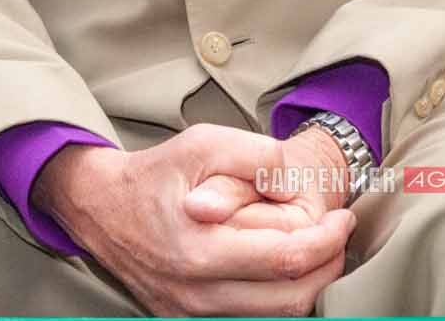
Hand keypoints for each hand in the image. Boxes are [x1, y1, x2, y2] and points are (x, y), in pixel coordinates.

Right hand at [34, 126, 353, 315]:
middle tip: (338, 236)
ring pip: (274, 317)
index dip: (328, 241)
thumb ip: (257, 157)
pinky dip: (278, 296)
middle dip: (327, 268)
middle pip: (289, 300)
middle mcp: (195, 294)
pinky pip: (250, 319)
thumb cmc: (156, 174)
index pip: (287, 260)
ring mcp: (190, 314)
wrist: (101, 208)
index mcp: (200, 252)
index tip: (342, 218)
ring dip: (307, 285)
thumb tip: (295, 189)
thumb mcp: (204, 142)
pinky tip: (285, 267)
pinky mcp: (188, 320)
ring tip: (318, 249)